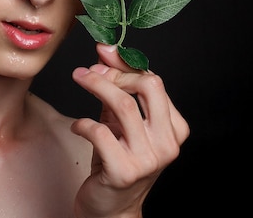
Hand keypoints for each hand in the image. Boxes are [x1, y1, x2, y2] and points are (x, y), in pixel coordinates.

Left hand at [71, 43, 189, 217]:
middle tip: (88, 71)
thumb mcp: (120, 122)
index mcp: (174, 128)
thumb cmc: (115, 162)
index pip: (154, 82)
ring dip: (95, 85)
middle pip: (147, 87)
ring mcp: (148, 159)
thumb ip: (118, 88)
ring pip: (123, 105)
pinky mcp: (124, 171)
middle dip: (114, 73)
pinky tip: (78, 126)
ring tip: (78, 79)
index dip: (125, 65)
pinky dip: (83, 123)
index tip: (103, 54)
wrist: (110, 210)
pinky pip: (100, 132)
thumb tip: (107, 51)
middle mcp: (167, 143)